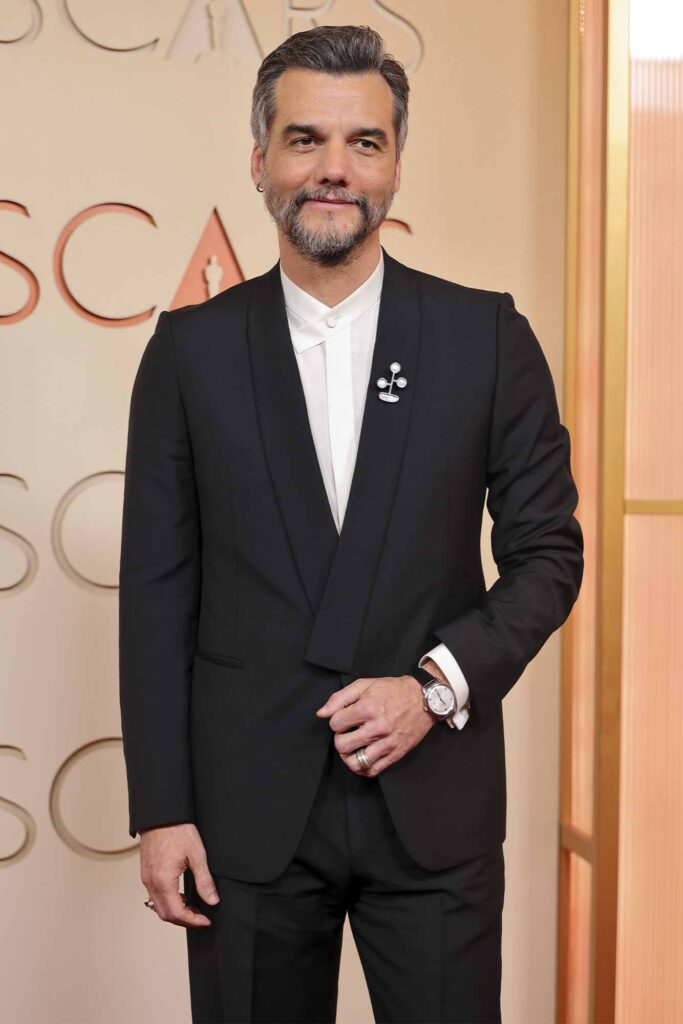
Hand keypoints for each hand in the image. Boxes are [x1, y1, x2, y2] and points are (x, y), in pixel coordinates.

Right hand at [139, 822, 219, 927]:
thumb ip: (204, 880)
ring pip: (158, 907)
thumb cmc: (178, 830)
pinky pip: (155, 896)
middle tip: (201, 918)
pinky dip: (168, 902)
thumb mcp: (196, 854)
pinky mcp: (146, 873)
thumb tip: (212, 900)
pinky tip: (181, 895)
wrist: (161, 814)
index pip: (177, 913)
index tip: (206, 921)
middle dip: (184, 920)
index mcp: (164, 880)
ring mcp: (146, 878)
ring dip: (175, 912)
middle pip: (165, 914)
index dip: (193, 921)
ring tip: (193, 908)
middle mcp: (151, 883)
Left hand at [315, 673, 435, 776]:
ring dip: (349, 755)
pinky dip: (362, 767)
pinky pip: (372, 770)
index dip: (336, 720)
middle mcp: (378, 727)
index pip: (335, 723)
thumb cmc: (393, 690)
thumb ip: (340, 698)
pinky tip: (362, 756)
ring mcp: (388, 743)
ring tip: (353, 746)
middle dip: (340, 738)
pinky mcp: (396, 754)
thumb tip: (322, 713)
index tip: (344, 717)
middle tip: (347, 732)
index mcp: (368, 708)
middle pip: (342, 745)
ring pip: (355, 762)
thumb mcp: (365, 685)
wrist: (424, 699)